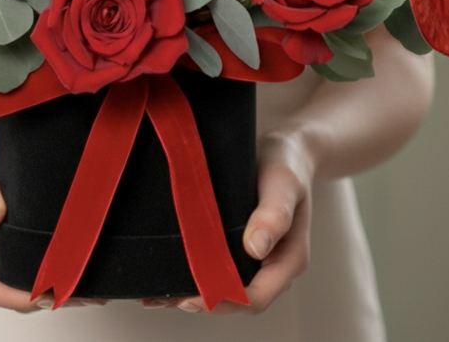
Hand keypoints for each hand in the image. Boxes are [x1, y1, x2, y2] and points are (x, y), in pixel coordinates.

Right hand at [0, 106, 107, 311]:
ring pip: (19, 278)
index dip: (15, 297)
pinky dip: (53, 266)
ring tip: (91, 287)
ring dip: (52, 287)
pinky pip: (28, 257)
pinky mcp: (12, 229)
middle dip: (43, 298)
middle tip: (84, 294)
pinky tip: (81, 261)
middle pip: (6, 289)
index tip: (47, 294)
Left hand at [172, 129, 313, 314]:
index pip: (256, 297)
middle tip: (166, 296)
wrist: (286, 148)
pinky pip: (218, 264)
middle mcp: (271, 264)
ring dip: (195, 289)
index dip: (223, 302)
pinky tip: (171, 268)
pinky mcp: (239, 244)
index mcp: (289, 259)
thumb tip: (255, 247)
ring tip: (159, 292)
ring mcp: (255, 256)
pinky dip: (195, 270)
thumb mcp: (284, 183)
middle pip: (237, 298)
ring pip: (225, 284)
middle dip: (202, 300)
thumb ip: (274, 214)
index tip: (191, 298)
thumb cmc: (287, 164)